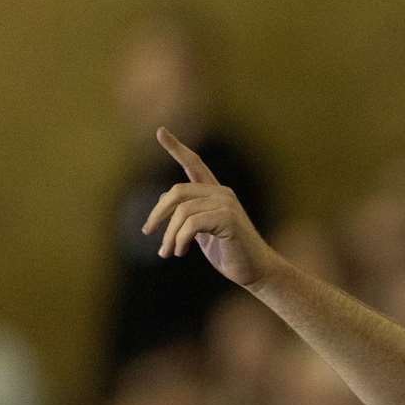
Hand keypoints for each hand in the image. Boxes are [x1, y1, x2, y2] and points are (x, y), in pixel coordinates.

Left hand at [142, 126, 279, 287]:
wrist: (257, 272)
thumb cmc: (230, 254)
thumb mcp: (203, 233)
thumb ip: (188, 217)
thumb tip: (162, 204)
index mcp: (216, 194)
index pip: (194, 163)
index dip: (176, 148)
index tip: (160, 131)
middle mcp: (222, 193)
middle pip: (177, 192)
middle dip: (158, 213)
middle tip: (147, 232)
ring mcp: (226, 204)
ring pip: (182, 212)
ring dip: (170, 235)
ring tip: (167, 253)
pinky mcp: (228, 218)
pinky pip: (191, 224)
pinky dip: (180, 240)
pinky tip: (181, 252)